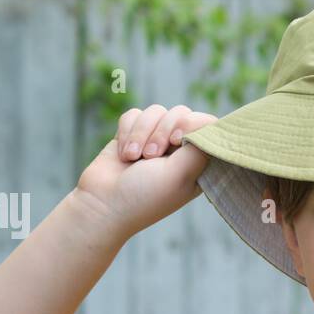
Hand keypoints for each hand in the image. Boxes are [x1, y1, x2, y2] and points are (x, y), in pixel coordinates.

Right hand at [73, 104, 217, 239]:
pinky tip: (123, 154)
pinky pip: (135, 115)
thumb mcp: (182, 174)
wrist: (102, 202)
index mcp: (198, 162)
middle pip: (181, 113)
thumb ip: (201, 146)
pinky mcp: (133, 134)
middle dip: (162, 131)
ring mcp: (156, 140)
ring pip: (156, 111)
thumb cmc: (145, 195)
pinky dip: (127, 132)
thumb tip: (211, 122)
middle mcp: (180, 150)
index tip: (177, 141)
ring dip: (141, 133)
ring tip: (133, 158)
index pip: (208, 125)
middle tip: (151, 156)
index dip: (192, 126)